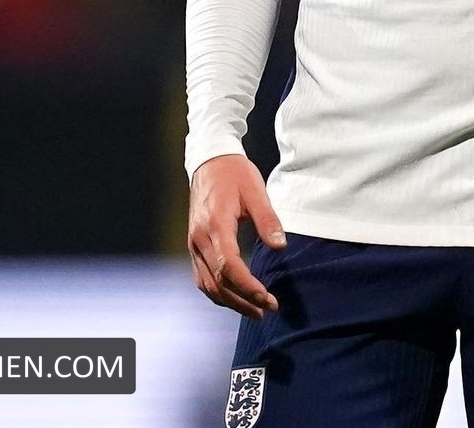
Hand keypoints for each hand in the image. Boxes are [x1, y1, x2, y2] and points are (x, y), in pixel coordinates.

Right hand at [188, 153, 286, 318]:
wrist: (210, 161)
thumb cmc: (234, 174)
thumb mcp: (255, 191)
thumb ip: (267, 219)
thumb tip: (280, 246)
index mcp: (215, 225)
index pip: (229, 267)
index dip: (248, 287)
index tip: (268, 298)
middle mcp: (199, 239)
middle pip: (217, 282)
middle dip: (242, 301)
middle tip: (268, 309)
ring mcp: (193, 243)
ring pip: (207, 284)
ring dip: (230, 302)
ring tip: (255, 310)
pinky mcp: (194, 245)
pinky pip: (202, 277)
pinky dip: (218, 292)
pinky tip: (235, 296)